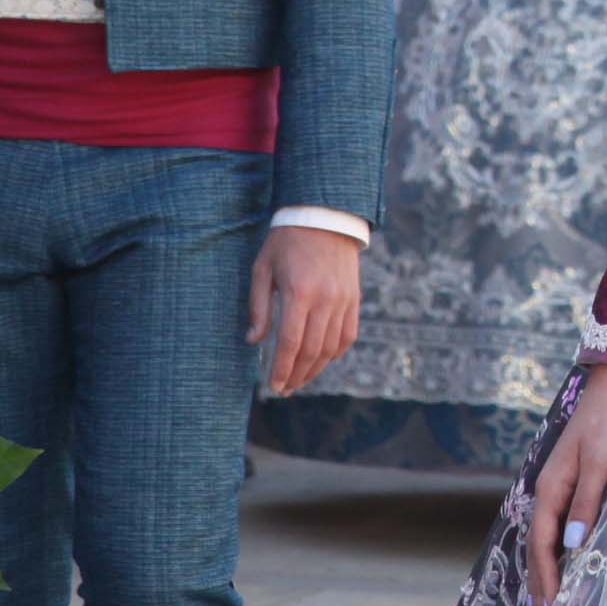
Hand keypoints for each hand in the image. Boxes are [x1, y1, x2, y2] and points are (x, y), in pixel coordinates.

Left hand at [246, 222, 361, 394]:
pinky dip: (334, 353)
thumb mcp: (263, 269)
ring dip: (315, 369)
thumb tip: (253, 341)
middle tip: (283, 389)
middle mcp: (325, 300)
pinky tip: (321, 361)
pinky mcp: (353, 299)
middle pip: (312, 351)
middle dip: (296, 375)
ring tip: (299, 380)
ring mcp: (343, 301)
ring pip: (331, 348)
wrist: (325, 217)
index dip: (281, 368)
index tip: (272, 385)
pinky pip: (347, 335)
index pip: (291, 342)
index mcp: (299, 292)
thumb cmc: (286, 241)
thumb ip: (258, 307)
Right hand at [527, 360, 606, 605]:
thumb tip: (571, 546)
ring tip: (550, 601)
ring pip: (545, 538)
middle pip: (538, 547)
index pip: (543, 545)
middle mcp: (548, 491)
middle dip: (541, 583)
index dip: (548, 579)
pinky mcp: (573, 482)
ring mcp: (558, 487)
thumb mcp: (602, 463)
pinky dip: (557, 551)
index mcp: (551, 489)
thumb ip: (586, 502)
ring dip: (547, 570)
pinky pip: (558, 526)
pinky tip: (566, 561)